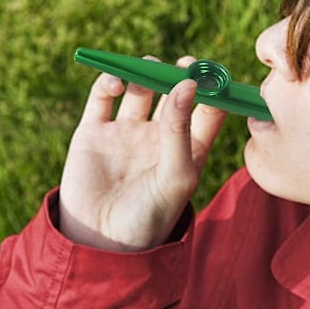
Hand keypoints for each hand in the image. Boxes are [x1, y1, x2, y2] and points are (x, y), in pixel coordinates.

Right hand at [59, 56, 226, 250]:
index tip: (214, 73)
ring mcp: (127, 130)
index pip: (208, 109)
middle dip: (181, 74)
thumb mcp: (174, 176)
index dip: (214, 88)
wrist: (99, 243)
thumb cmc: (149, 217)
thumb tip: (189, 84)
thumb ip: (181, 130)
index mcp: (188, 147)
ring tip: (150, 69)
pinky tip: (116, 84)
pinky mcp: (95, 131)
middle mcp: (160, 135)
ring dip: (147, 71)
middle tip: (185, 65)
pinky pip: (103, 96)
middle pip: (175, 92)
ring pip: (140, 87)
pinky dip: (109, 82)